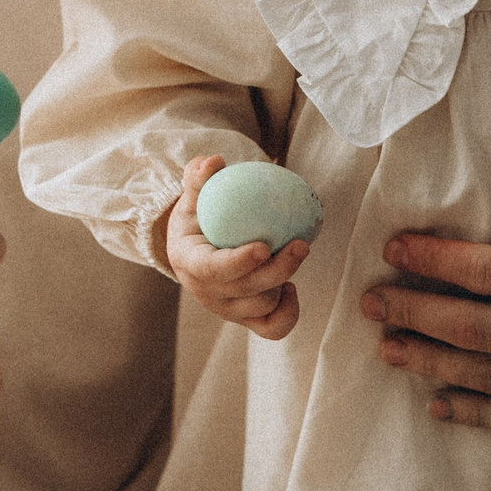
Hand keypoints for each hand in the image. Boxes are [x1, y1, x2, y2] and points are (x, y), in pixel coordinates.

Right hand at [165, 155, 306, 339]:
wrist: (195, 252)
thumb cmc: (197, 218)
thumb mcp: (192, 196)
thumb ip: (199, 177)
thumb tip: (213, 161)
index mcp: (189, 264)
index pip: (212, 270)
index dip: (238, 262)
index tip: (264, 246)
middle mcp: (207, 294)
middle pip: (246, 291)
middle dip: (278, 271)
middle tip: (302, 244)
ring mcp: (228, 311)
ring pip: (263, 306)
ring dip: (283, 282)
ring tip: (296, 251)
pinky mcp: (246, 320)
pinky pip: (272, 328)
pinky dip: (288, 314)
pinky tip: (292, 288)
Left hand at [361, 90, 490, 435]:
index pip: (485, 271)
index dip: (432, 259)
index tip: (395, 248)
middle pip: (473, 328)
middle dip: (413, 313)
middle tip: (370, 301)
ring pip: (489, 378)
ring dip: (431, 363)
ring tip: (389, 347)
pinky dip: (478, 413)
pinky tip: (441, 403)